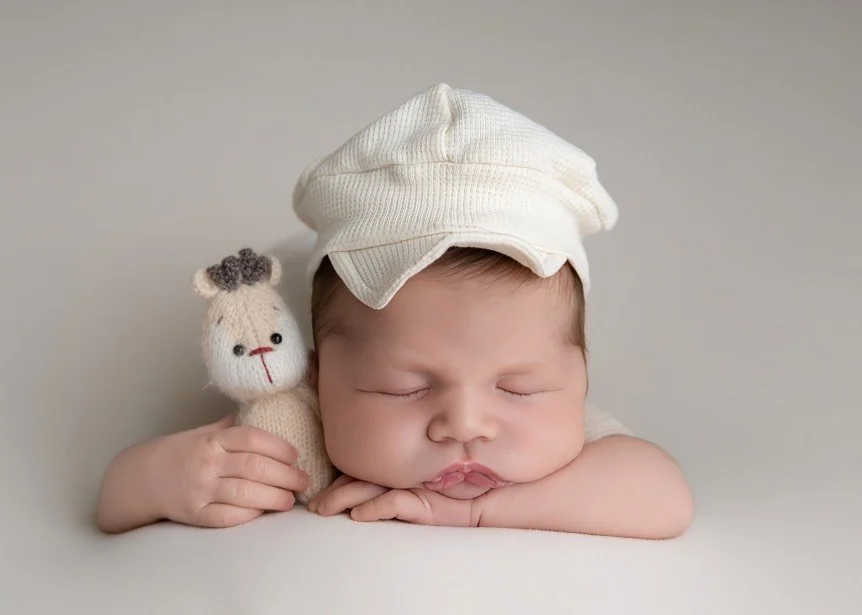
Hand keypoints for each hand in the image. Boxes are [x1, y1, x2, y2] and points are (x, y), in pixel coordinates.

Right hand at [147, 414, 308, 527]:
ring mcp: (199, 489)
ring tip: (290, 500)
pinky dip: (248, 515)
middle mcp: (207, 462)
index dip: (279, 447)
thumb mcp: (204, 433)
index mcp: (212, 440)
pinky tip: (262, 513)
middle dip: (285, 475)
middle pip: (254, 467)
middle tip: (303, 481)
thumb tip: (265, 413)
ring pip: (244, 493)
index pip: (252, 438)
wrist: (139, 478)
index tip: (296, 455)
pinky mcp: (193, 514)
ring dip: (273, 497)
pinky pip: (226, 516)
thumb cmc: (180, 453)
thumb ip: (232, 428)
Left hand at [308, 474, 477, 526]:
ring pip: (369, 489)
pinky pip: (394, 503)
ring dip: (344, 500)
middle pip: (359, 480)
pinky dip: (374, 508)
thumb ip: (396, 491)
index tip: (320, 493)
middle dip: (334, 493)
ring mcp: (411, 485)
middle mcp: (401, 475)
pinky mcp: (423, 500)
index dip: (341, 482)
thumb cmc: (456, 494)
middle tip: (313, 505)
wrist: (488, 499)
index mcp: (398, 471)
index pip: (362, 473)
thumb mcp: (420, 491)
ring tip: (324, 509)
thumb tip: (358, 505)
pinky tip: (358, 516)